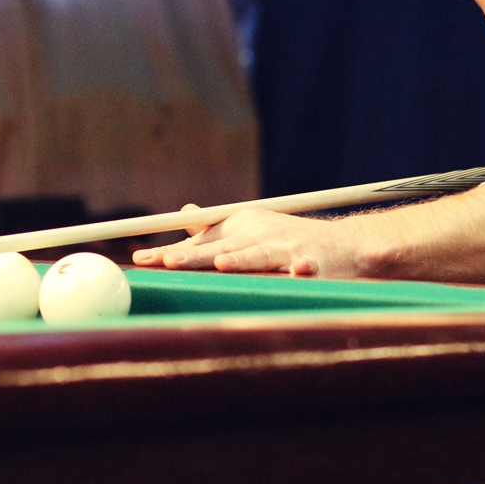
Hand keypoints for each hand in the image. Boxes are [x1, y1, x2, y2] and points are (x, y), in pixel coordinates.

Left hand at [132, 206, 353, 274]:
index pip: (200, 239)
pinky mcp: (311, 262)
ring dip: (242, 259)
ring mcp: (286, 247)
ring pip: (259, 255)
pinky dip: (301, 269)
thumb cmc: (289, 240)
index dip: (171, 250)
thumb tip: (183, 211)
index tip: (142, 259)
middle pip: (222, 247)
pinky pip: (304, 267)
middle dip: (195, 255)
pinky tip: (299, 272)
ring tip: (222, 264)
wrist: (342, 244)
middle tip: (169, 262)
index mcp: (242, 225)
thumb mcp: (251, 228)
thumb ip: (215, 226)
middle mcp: (260, 233)